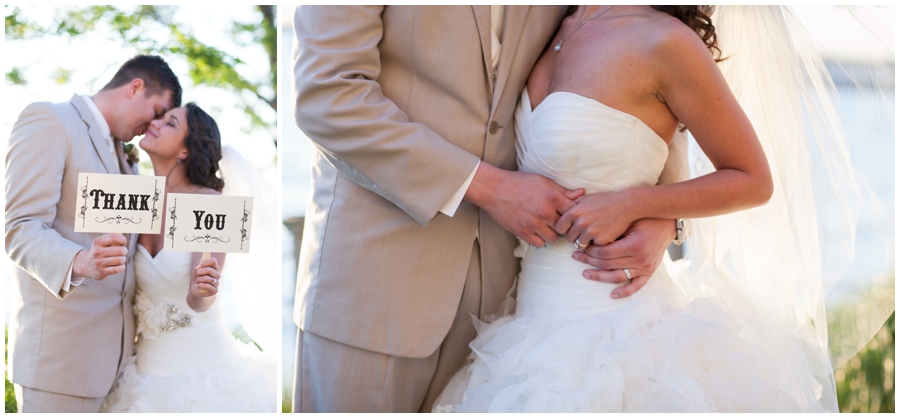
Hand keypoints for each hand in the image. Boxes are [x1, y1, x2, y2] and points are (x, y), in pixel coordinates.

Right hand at [73, 233, 127, 279]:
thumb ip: (112, 237)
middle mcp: (97, 252)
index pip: (115, 238)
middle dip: (124, 251)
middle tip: (123, 252)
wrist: (87, 265)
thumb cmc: (100, 251)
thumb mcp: (102, 242)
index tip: (124, 242)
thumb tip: (122, 234)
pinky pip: (118, 268)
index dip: (123, 240)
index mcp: (98, 242)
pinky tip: (119, 265)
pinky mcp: (102, 272)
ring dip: (123, 259)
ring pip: (120, 260)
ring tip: (120, 259)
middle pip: (120, 250)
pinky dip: (122, 267)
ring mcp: (99, 262)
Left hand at [190, 257, 220, 297]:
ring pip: (207, 278)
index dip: (205, 263)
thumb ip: (200, 262)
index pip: (213, 261)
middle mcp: (217, 274)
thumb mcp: (197, 267)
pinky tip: (199, 286)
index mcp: (215, 267)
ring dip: (199, 279)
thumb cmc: (197, 277)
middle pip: (210, 270)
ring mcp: (217, 283)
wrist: (196, 288)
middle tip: (197, 273)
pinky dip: (201, 285)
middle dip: (200, 272)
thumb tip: (202, 260)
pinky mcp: (215, 290)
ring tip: (198, 281)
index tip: (198, 266)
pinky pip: (208, 286)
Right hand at [465, 163, 582, 246]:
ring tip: (548, 227)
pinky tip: (537, 231)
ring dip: (552, 233)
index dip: (575, 214)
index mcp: (552, 198)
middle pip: (566, 227)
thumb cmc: (519, 183)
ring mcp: (534, 224)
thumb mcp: (543, 182)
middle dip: (564, 225)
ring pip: (554, 238)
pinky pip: (539, 244)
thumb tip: (581, 194)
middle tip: (560, 222)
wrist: (494, 190)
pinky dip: (540, 239)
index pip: (574, 211)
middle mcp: (545, 212)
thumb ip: (562, 191)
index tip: (571, 215)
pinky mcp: (523, 232)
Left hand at [556, 190, 636, 245]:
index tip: (571, 228)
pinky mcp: (601, 240)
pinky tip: (603, 235)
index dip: (564, 229)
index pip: (559, 227)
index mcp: (574, 212)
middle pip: (569, 238)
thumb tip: (559, 205)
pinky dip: (597, 243)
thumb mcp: (585, 198)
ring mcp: (591, 232)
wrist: (625, 206)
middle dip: (575, 236)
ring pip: (580, 244)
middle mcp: (580, 223)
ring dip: (585, 241)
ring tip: (593, 233)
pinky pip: (593, 247)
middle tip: (584, 231)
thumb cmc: (604, 201)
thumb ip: (571, 202)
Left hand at [570, 218, 674, 298]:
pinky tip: (612, 295)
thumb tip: (588, 237)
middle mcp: (640, 259)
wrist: (667, 223)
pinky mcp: (650, 272)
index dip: (590, 251)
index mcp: (634, 245)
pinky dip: (624, 292)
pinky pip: (636, 286)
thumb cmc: (645, 219)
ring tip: (585, 273)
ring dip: (599, 276)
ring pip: (618, 276)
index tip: (581, 247)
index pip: (605, 253)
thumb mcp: (628, 221)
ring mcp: (646, 267)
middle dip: (589, 261)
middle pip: (608, 264)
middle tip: (576, 256)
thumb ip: (612, 231)